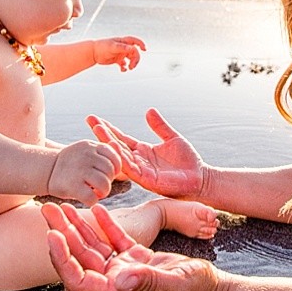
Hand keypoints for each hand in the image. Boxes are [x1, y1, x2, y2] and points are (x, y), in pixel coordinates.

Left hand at [42, 202, 224, 290]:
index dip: (62, 259)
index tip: (53, 236)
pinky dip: (106, 223)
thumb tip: (119, 279)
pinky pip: (115, 239)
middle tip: (48, 210)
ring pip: (93, 246)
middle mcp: (115, 281)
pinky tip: (100, 208)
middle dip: (62, 234)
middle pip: (79, 258)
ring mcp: (125, 270)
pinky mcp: (136, 258)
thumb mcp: (174, 285)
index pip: (78, 279)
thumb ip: (147, 282)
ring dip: (78, 226)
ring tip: (63, 205)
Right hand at [48, 141, 120, 205]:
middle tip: (100, 185)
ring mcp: (79, 170)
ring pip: (104, 184)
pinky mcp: (72, 186)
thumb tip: (119, 145)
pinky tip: (88, 199)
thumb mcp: (86, 151)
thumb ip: (103, 151)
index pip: (114, 156)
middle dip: (108, 181)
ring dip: (103, 192)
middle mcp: (86, 156)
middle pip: (110, 171)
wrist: (46, 170)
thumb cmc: (72, 163)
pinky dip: (93, 201)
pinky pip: (92, 197)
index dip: (115, 168)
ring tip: (97, 193)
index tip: (108, 174)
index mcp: (91, 146)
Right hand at [86, 109, 205, 198]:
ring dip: (109, 145)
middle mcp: (138, 161)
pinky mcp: (148, 180)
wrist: (200, 179)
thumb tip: (149, 110)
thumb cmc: (187, 161)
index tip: (94, 118)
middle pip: (116, 146)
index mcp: (142, 151)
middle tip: (91, 121)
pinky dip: (122, 160)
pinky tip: (114, 149)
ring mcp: (141, 171)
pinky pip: (132, 170)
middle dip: (103, 134)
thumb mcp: (172, 138)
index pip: (121, 138)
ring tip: (98, 131)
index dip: (109, 129)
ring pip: (121, 157)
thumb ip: (160, 126)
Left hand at [93, 36, 145, 71]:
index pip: (134, 41)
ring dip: (132, 64)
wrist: (93, 53)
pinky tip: (123, 69)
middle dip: (135, 59)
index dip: (140, 44)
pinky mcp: (117, 60)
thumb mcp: (112, 46)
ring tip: (129, 68)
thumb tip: (131, 48)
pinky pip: (124, 64)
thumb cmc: (101, 46)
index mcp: (123, 42)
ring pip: (130, 59)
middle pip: (134, 53)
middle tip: (132, 65)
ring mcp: (120, 54)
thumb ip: (122, 47)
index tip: (144, 49)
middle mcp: (123, 48)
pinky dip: (125, 68)